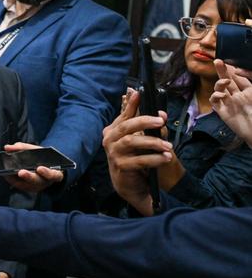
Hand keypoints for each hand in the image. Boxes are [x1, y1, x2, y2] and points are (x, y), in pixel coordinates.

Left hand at [2, 142, 63, 192]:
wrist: (46, 169)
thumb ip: (23, 148)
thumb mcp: (37, 151)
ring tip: (8, 173)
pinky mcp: (28, 189)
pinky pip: (19, 186)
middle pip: (37, 181)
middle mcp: (46, 182)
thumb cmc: (42, 159)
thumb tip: (7, 147)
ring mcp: (37, 187)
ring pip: (27, 185)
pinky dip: (12, 180)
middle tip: (21, 172)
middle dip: (29, 177)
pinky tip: (5, 174)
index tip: (40, 168)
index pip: (53, 175)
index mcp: (54, 173)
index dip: (47, 173)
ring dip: (16, 179)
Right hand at [102, 90, 173, 215]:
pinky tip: (166, 158)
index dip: (132, 104)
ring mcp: (113, 153)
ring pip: (132, 142)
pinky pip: (139, 160)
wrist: (129, 184)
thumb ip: (149, 127)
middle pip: (126, 126)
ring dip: (152, 142)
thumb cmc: (135, 158)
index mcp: (113, 130)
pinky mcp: (120, 166)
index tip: (139, 92)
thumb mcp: (140, 140)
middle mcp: (110, 140)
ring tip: (169, 146)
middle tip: (161, 121)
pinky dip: (154, 159)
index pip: (124, 114)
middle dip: (144, 121)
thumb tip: (162, 113)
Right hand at [212, 59, 251, 143]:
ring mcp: (229, 103)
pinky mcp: (222, 111)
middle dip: (222, 71)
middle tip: (217, 61)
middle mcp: (237, 96)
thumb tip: (238, 70)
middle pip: (227, 81)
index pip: (238, 78)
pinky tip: (221, 95)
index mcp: (247, 91)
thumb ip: (248, 80)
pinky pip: (215, 101)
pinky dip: (215, 96)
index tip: (227, 62)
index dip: (232, 69)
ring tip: (225, 82)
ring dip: (220, 83)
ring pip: (219, 89)